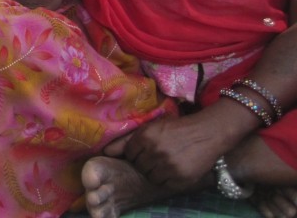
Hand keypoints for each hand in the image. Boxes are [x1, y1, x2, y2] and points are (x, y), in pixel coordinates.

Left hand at [108, 113, 222, 190]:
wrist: (206, 134)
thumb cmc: (176, 129)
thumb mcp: (151, 127)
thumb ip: (126, 139)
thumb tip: (105, 152)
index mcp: (146, 136)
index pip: (129, 153)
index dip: (136, 153)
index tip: (145, 150)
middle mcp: (156, 151)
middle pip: (139, 166)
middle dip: (145, 162)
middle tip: (157, 156)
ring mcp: (169, 166)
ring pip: (150, 177)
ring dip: (155, 172)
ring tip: (165, 162)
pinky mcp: (181, 178)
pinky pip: (164, 184)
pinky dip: (167, 179)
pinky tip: (173, 169)